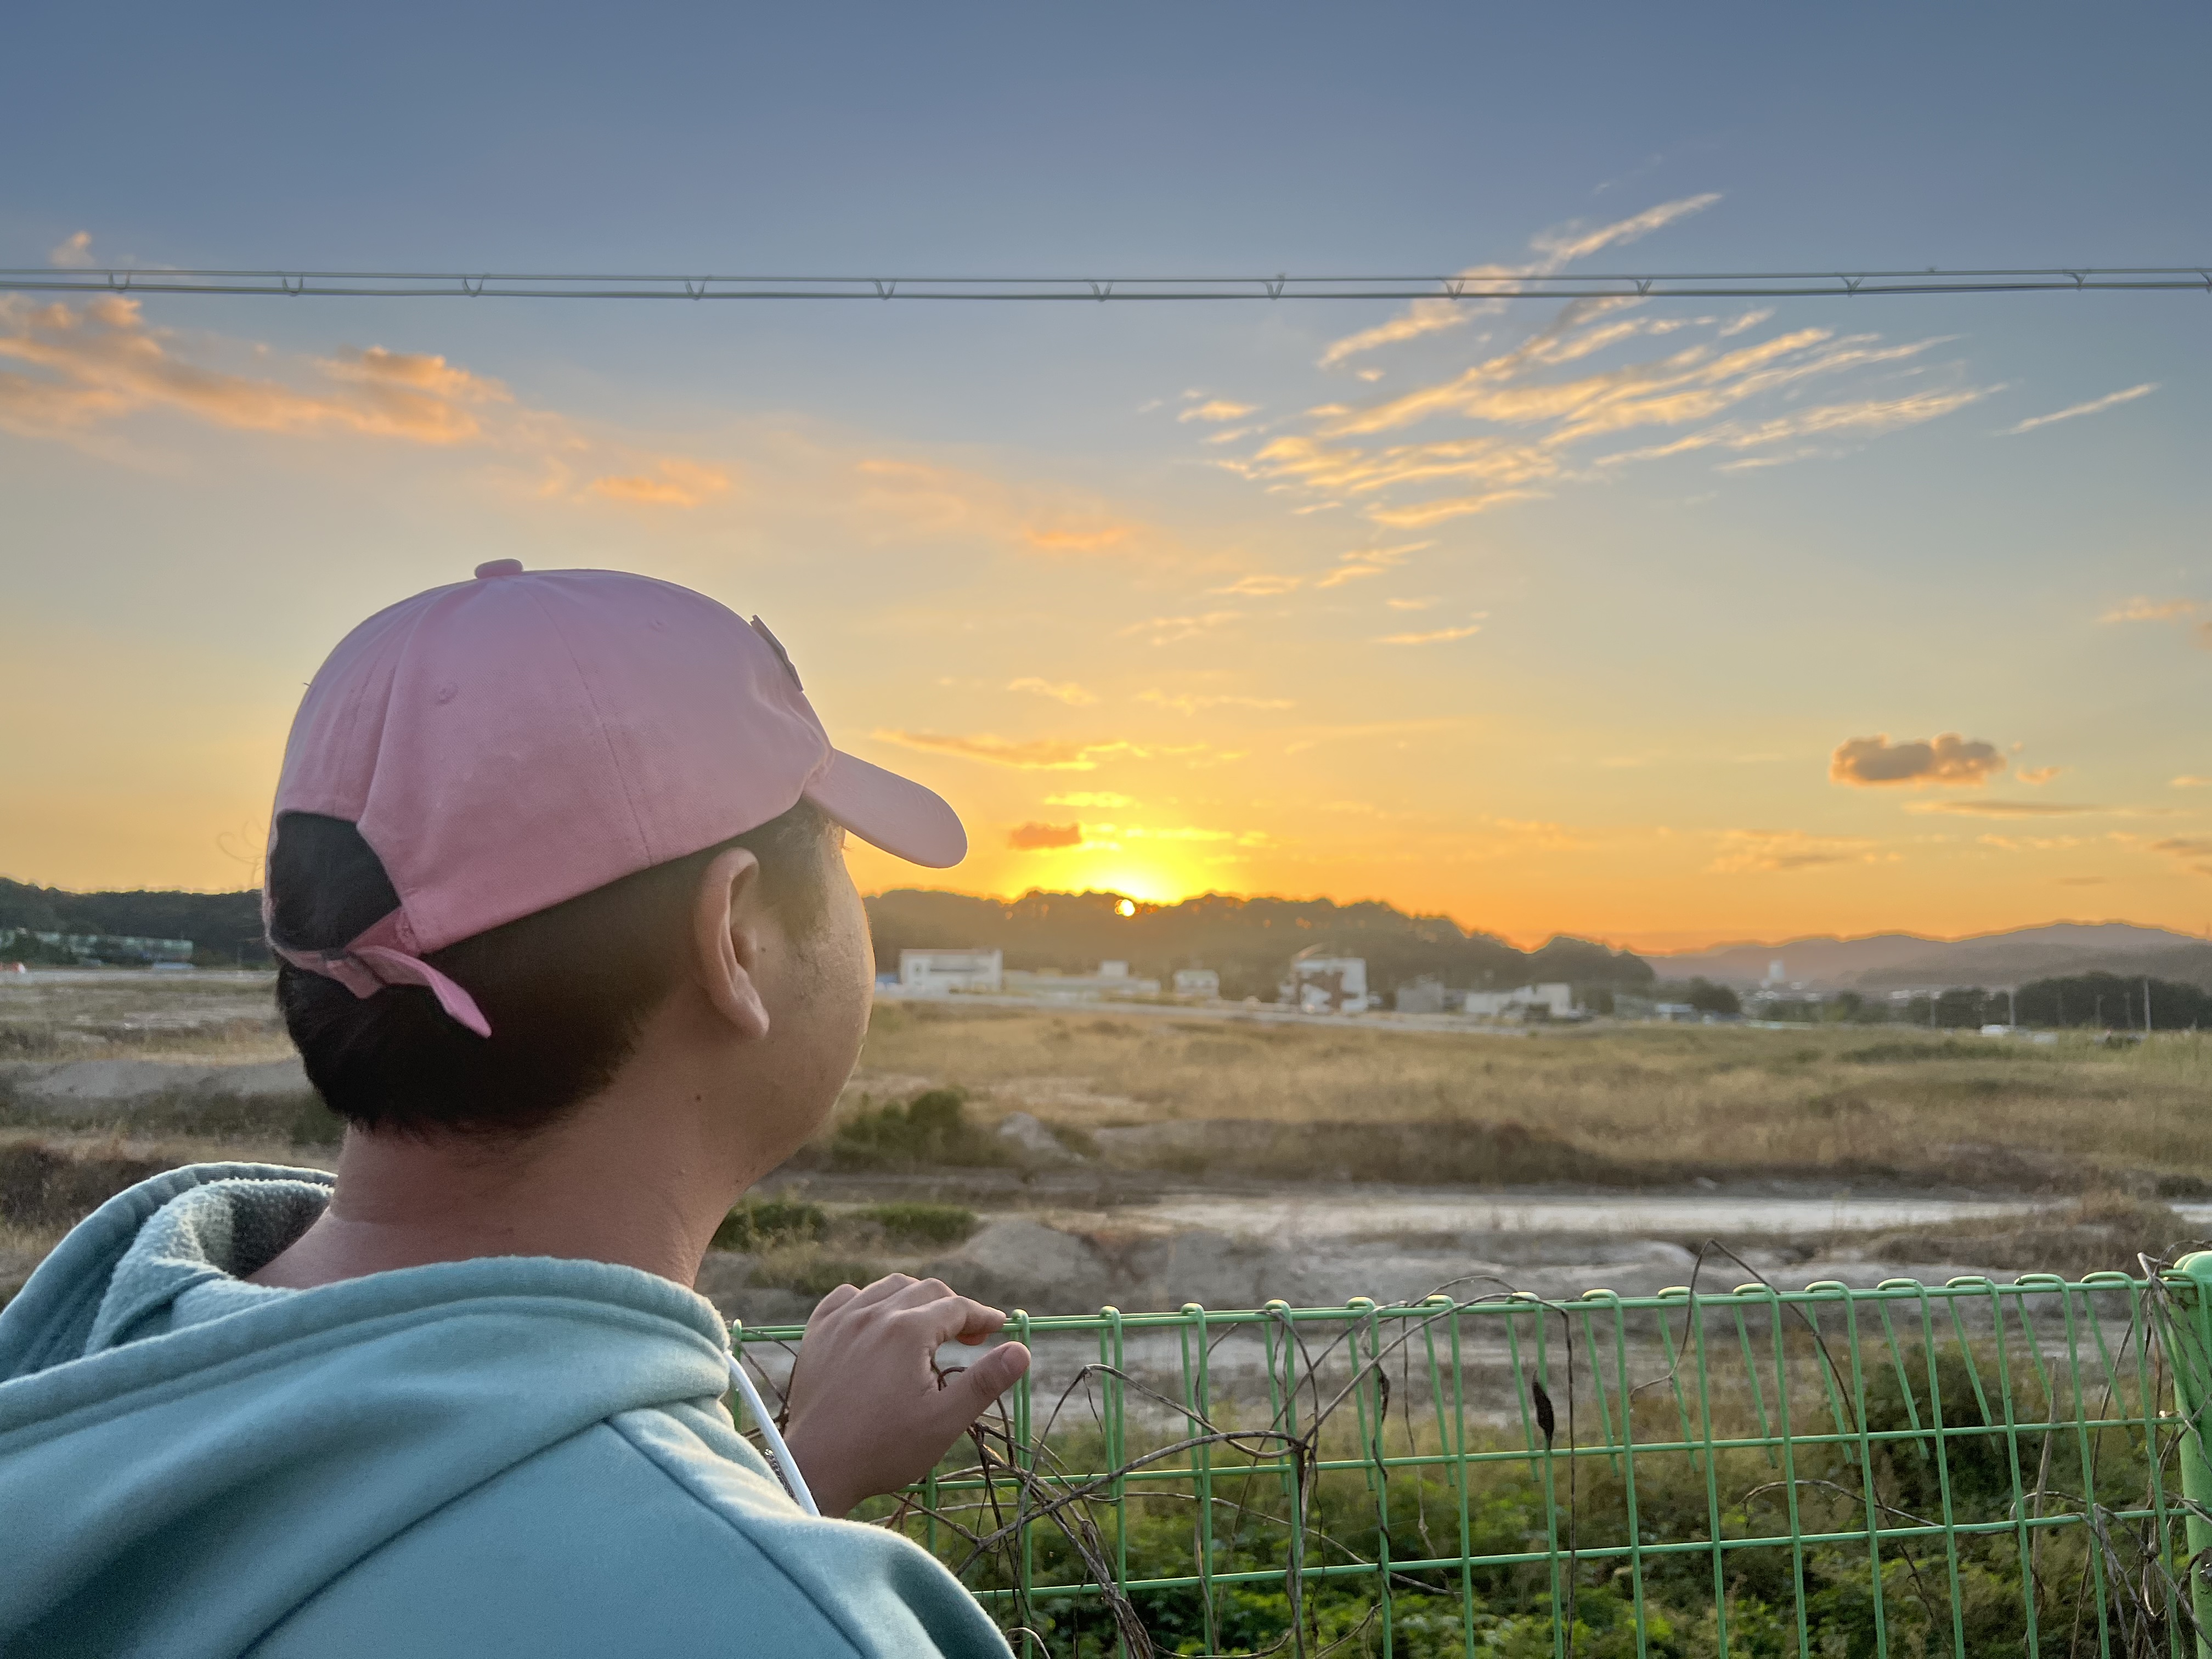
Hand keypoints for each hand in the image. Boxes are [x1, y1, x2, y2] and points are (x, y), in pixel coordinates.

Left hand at [778, 1274, 1031, 1518]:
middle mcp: (874, 1313)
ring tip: (928, 1327)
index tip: (999, 1328)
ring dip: (915, 1300)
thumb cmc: (884, 1449)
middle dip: (954, 1308)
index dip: (983, 1317)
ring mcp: (841, 1320)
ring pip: (888, 1287)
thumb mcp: (944, 1421)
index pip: (957, 1308)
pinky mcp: (817, 1333)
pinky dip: (869, 1301)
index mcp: (908, 1331)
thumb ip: (985, 1382)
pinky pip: (847, 1297)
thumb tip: (1022, 1350)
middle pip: (926, 1291)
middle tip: (969, 1338)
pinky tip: (877, 1321)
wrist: (815, 1468)